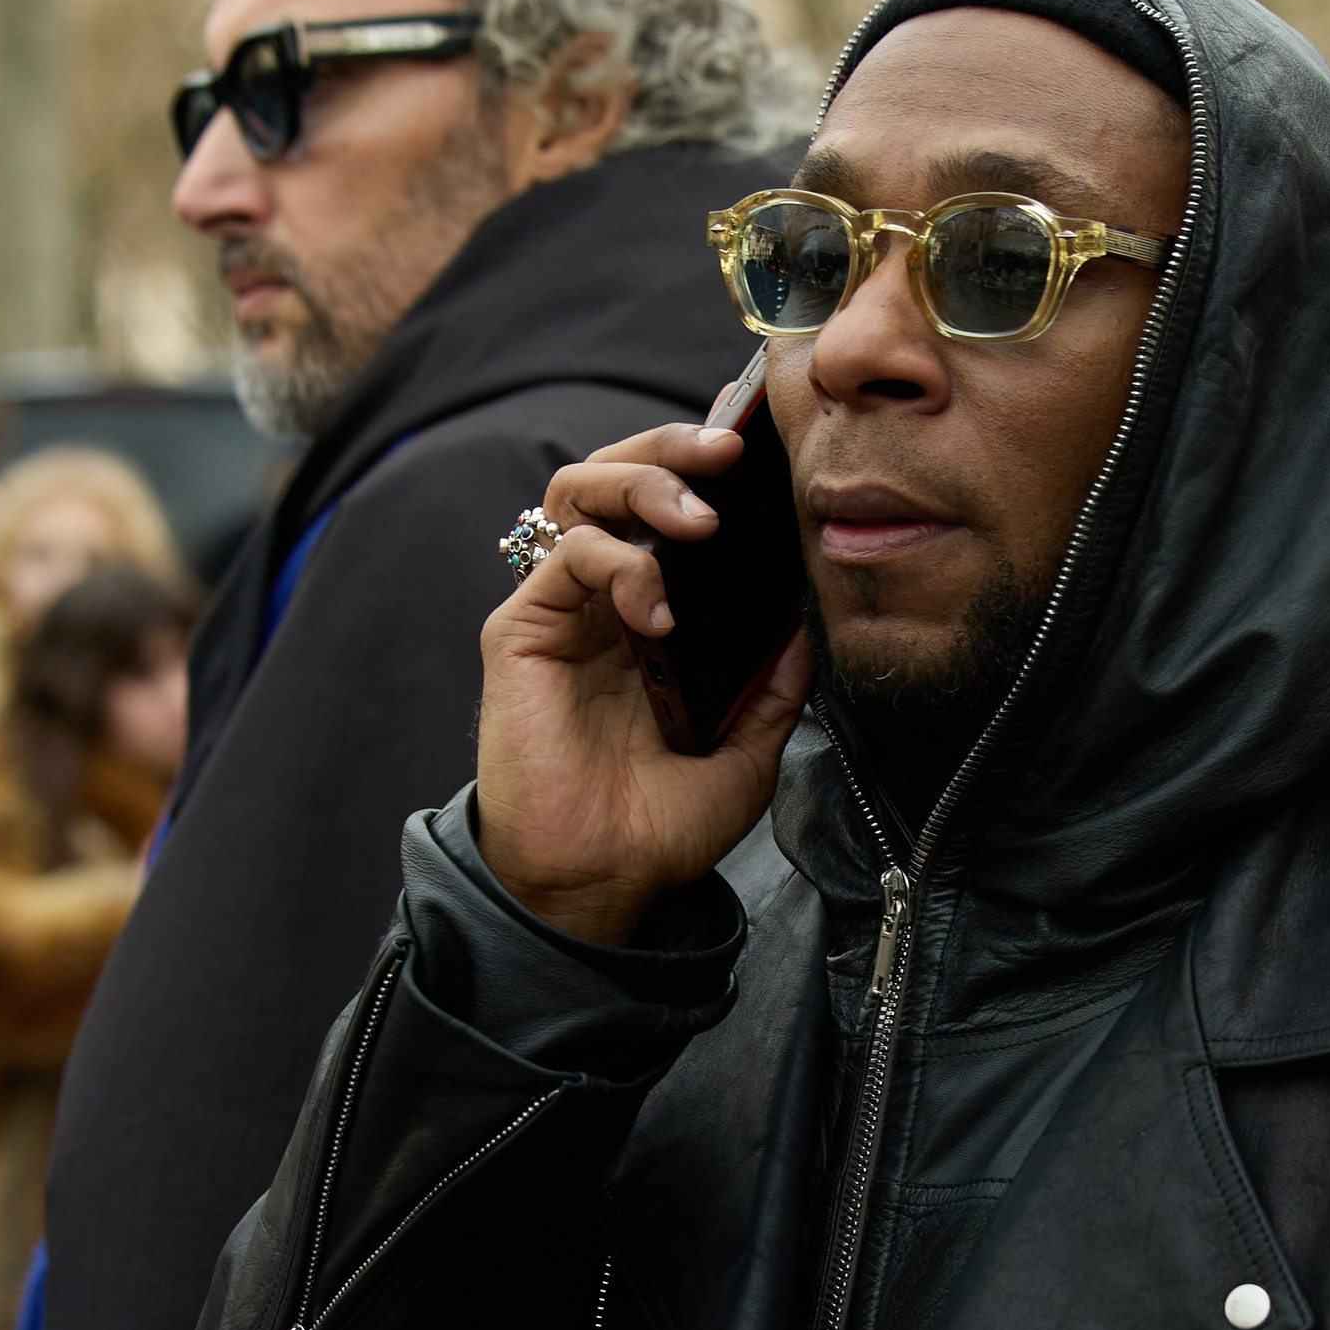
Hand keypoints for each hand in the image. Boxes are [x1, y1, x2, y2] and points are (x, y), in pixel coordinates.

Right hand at [476, 423, 810, 948]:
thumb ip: (776, 679)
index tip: (759, 445)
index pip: (670, 504)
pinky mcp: (520, 630)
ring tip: (696, 523)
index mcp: (652, 612)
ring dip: (643, 485)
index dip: (703, 463)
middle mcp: (601, 597)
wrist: (600, 884)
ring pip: (580, 492)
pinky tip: (656, 610)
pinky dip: (618, 563)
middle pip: (617, 473)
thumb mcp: (749, 746)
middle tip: (727, 454)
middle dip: (672, 446)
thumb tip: (809, 614)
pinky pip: (564, 558)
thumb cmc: (662, 822)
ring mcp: (558, 608)